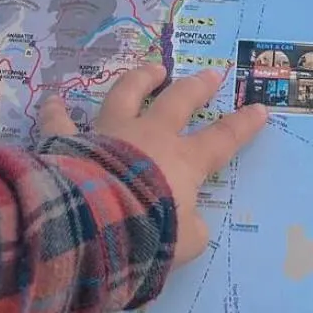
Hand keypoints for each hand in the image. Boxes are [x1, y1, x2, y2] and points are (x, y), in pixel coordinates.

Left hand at [41, 64, 266, 267]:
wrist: (95, 225)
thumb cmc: (147, 233)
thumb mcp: (184, 244)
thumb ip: (192, 229)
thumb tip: (192, 223)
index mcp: (182, 161)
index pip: (222, 139)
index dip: (242, 125)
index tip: (259, 108)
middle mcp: (148, 136)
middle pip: (178, 101)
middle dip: (197, 86)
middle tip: (211, 74)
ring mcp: (108, 132)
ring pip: (126, 94)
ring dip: (141, 79)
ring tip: (152, 68)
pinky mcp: (71, 139)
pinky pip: (61, 121)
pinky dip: (57, 110)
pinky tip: (53, 100)